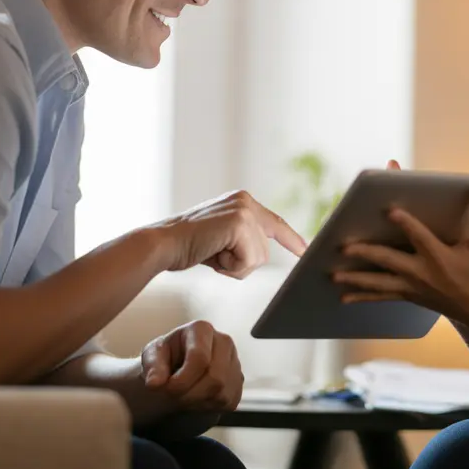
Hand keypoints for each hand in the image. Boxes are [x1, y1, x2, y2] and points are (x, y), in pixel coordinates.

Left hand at [140, 321, 242, 412]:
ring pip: (222, 393)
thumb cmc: (165, 359)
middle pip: (215, 378)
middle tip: (174, 396)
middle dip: (190, 394)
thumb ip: (152, 367)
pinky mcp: (239, 382)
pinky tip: (196, 398)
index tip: (167, 389)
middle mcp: (224, 342)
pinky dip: (208, 406)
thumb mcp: (152, 356)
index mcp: (201, 329)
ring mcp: (235, 362)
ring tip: (183, 395)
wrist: (176, 369)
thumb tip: (154, 383)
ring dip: (198, 402)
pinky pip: (228, 402)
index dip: (183, 379)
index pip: (200, 358)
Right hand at [148, 190, 306, 278]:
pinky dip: (231, 266)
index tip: (306, 251)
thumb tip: (259, 254)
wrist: (162, 244)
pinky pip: (249, 260)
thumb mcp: (220, 239)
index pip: (274, 223)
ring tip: (211, 253)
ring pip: (258, 257)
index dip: (291, 240)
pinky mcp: (240, 223)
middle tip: (214, 254)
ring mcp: (244, 210)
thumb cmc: (187, 247)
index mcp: (242, 202)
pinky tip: (212, 254)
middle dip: (241, 263)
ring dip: (234, 266)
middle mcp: (246, 201)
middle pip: (265, 250)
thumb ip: (240, 240)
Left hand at [334, 186, 468, 331]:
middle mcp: (423, 274)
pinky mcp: (409, 295)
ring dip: (356, 279)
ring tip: (333, 275)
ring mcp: (413, 287)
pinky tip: (343, 298)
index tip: (389, 210)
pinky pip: (382, 296)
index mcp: (441, 258)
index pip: (420, 238)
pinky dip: (362, 297)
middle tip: (343, 247)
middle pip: (389, 261)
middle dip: (366, 253)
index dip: (406, 223)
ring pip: (380, 283)